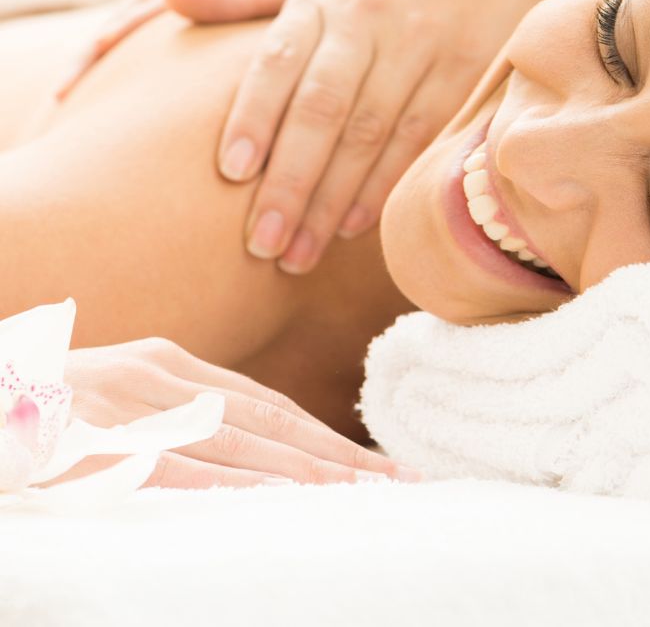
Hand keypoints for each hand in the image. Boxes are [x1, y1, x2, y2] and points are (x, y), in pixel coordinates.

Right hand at [63, 336, 419, 488]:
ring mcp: (124, 410)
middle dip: (335, 456)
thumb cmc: (34, 412)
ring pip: (236, 445)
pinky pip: (175, 471)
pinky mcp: (92, 447)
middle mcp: (154, 379)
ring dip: (305, 473)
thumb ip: (167, 415)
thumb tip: (237, 453)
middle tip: (398, 481)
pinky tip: (277, 501)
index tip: (373, 462)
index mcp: (163, 364)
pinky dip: (231, 486)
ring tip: (363, 494)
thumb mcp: (109, 399)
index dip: (322, 434)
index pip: (264, 403)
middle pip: (266, 423)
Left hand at [163, 0, 556, 275]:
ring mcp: (423, 46)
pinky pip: (418, 138)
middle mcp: (373, 17)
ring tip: (298, 253)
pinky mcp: (465, 73)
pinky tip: (356, 224)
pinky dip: (385, 184)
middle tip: (259, 244)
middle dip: (289, 182)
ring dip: (331, 200)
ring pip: (369, 134)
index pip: (281, 59)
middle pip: (322, 109)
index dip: (255, 117)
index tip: (229, 173)